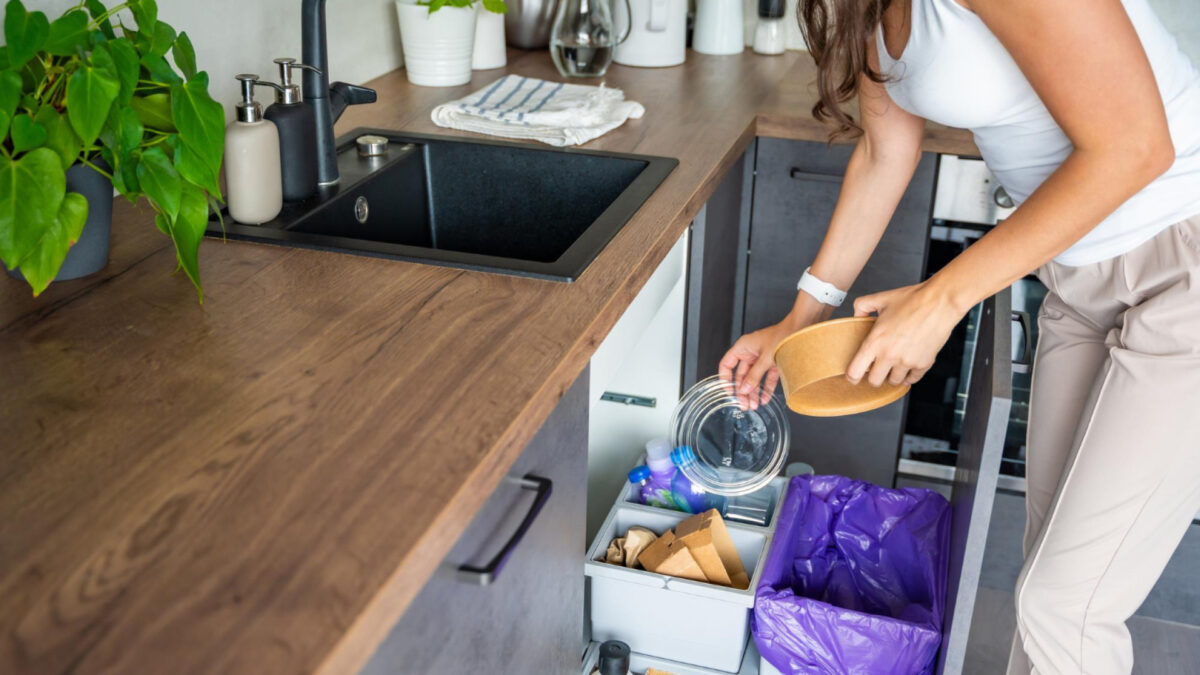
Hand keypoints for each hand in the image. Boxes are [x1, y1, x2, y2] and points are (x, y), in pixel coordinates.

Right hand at [718, 321, 798, 409]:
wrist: (802, 329)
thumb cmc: (783, 335)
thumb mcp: (765, 358)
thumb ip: (754, 375)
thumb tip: (744, 389)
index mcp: (743, 347)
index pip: (727, 364)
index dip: (725, 378)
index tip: (729, 391)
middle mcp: (751, 352)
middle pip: (741, 375)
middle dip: (742, 390)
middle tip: (744, 404)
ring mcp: (762, 358)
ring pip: (754, 378)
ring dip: (754, 392)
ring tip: (754, 405)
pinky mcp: (773, 362)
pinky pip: (766, 378)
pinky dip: (765, 388)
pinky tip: (765, 398)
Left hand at [846, 281, 965, 386]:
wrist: (940, 302)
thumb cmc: (913, 300)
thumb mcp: (881, 299)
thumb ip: (862, 306)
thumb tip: (857, 315)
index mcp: (875, 341)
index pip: (855, 371)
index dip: (852, 376)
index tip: (854, 375)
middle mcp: (890, 355)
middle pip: (874, 382)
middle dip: (874, 376)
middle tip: (877, 368)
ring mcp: (907, 361)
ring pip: (894, 382)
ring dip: (893, 375)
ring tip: (894, 364)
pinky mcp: (924, 364)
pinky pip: (913, 379)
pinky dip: (910, 375)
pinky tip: (908, 365)